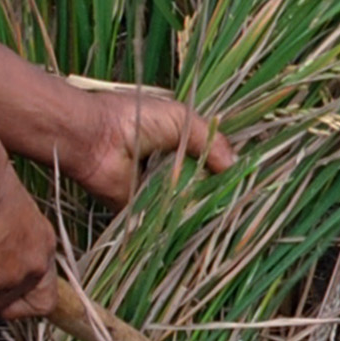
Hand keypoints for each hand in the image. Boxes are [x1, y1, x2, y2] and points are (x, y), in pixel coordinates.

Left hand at [58, 79, 234, 206]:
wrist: (94, 139)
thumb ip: (212, 141)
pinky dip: (179, 221)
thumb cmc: (134, 119)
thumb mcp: (182, 119)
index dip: (225, 167)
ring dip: (200, 206)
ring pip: (187, 204)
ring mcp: (155, 191)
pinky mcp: (142, 211)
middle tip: (239, 200)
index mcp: (177, 142)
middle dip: (217, 190)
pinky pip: (166, 220)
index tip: (245, 178)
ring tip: (223, 212)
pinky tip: (199, 221)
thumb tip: (236, 166)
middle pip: (201, 184)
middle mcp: (167, 167)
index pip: (209, 159)